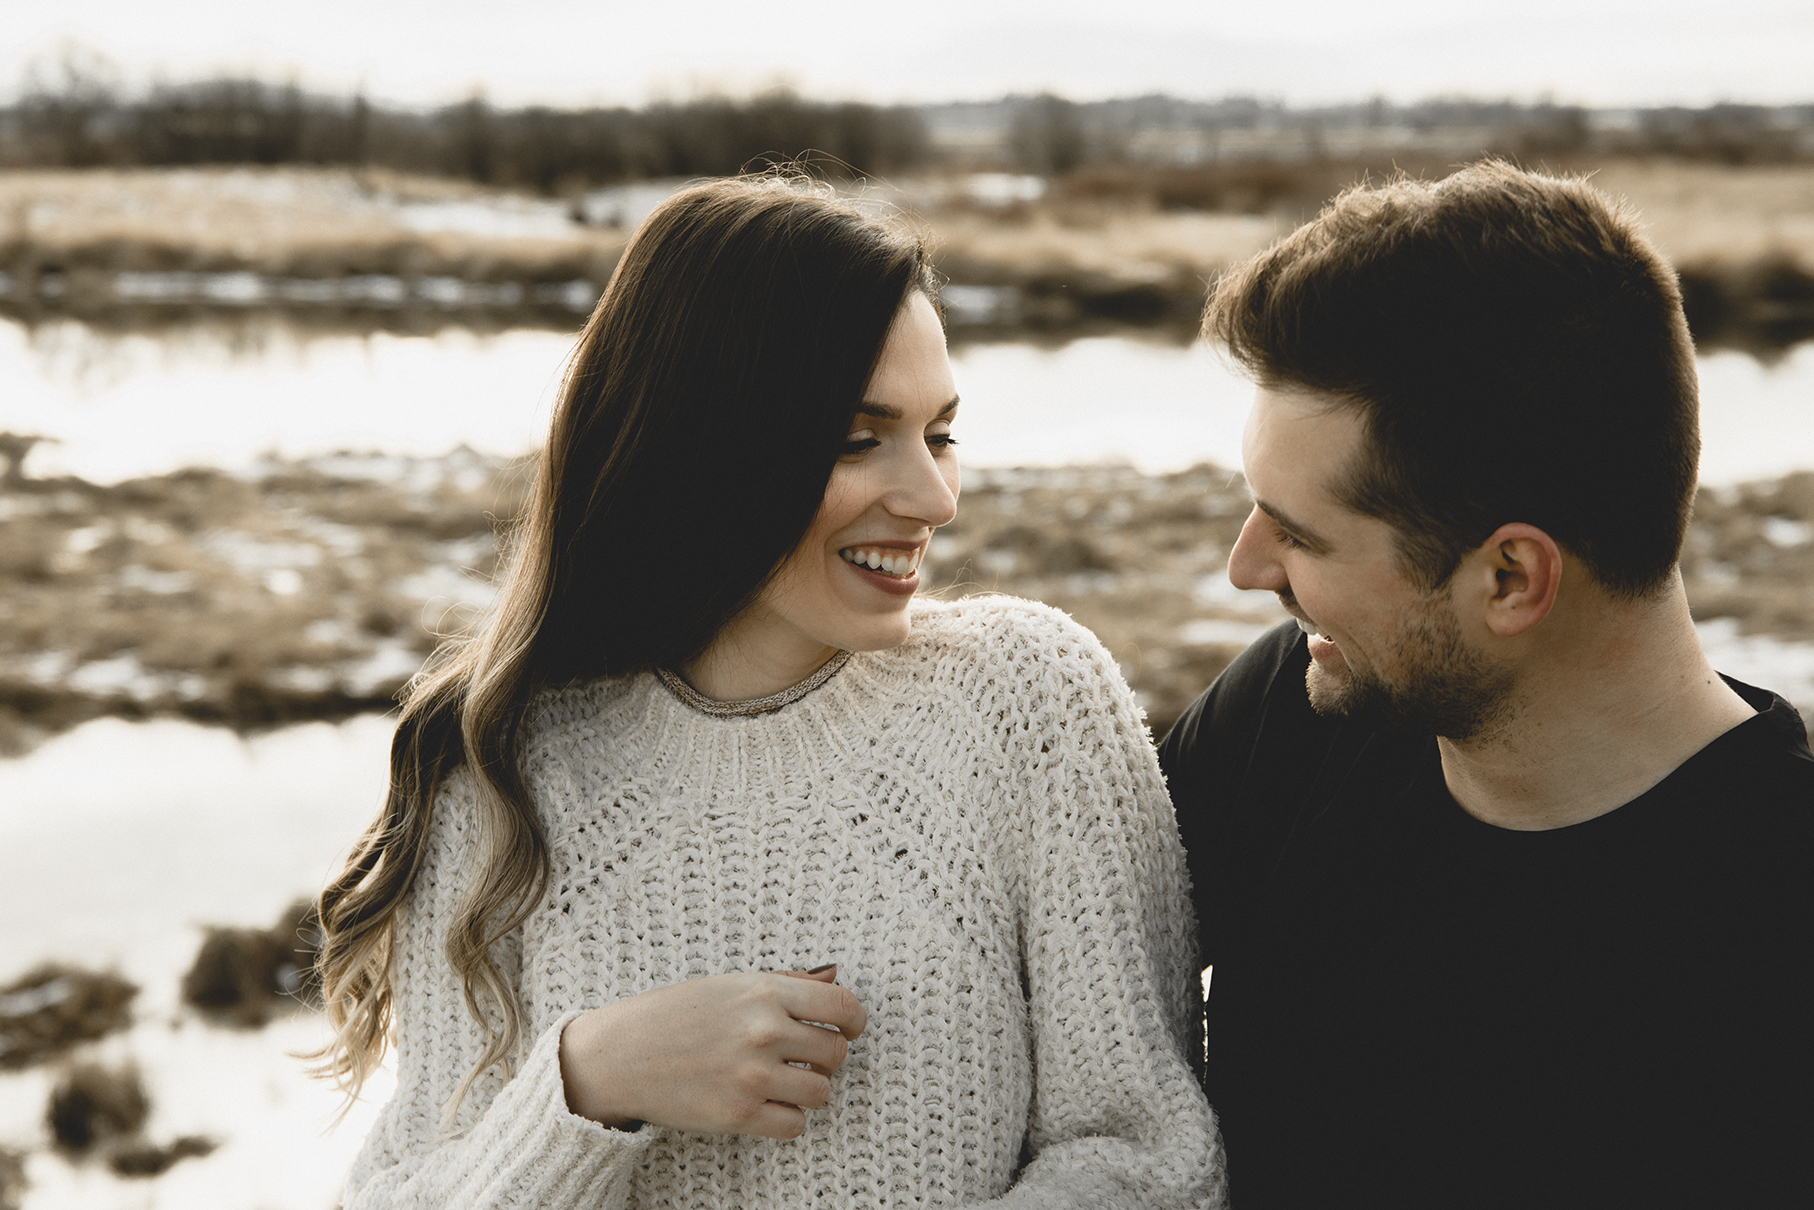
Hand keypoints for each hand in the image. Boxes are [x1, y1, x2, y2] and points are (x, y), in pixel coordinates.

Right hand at [558, 966, 866, 1138]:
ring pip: (821, 1091)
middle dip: (827, 1056)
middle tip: (804, 1057)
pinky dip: (787, 1118)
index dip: (854, 1020)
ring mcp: (753, 1075)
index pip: (842, 1004)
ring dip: (808, 1089)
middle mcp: (764, 1031)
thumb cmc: (673, 1014)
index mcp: (764, 991)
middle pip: (836, 1052)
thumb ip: (784, 982)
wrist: (618, 1056)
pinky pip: (796, 1124)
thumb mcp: (729, 983)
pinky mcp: (739, 1115)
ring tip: (782, 1081)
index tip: (849, 1028)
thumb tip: (834, 973)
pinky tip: (766, 1105)